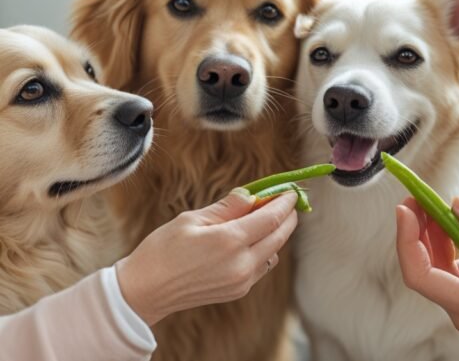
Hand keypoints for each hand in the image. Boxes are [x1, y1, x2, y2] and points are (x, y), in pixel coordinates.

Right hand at [116, 189, 297, 325]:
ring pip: (273, 252)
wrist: (144, 291)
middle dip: (287, 217)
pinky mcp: (238, 291)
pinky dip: (265, 250)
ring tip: (265, 217)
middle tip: (287, 201)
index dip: (285, 202)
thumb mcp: (192, 219)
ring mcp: (242, 281)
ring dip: (276, 234)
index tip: (290, 191)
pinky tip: (253, 240)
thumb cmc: (163, 250)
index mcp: (230, 241)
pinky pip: (262, 267)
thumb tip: (251, 195)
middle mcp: (242, 264)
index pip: (271, 218)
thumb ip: (228, 207)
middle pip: (280, 236)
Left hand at [395, 197, 458, 358]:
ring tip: (432, 205)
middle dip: (416, 231)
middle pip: (422, 268)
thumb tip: (455, 205)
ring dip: (430, 236)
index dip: (406, 239)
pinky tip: (450, 225)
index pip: (419, 274)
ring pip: (435, 268)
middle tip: (418, 197)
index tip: (405, 208)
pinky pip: (450, 272)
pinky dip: (447, 247)